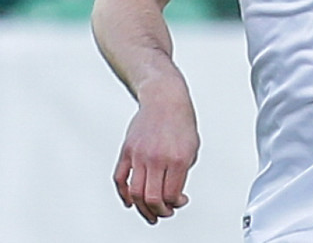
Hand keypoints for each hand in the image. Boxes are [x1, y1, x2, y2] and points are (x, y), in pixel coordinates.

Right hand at [113, 89, 198, 223]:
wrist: (165, 99)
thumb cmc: (181, 123)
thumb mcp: (192, 147)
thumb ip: (183, 172)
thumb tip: (173, 196)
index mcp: (178, 159)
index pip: (172, 194)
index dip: (175, 204)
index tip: (179, 202)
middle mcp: (157, 158)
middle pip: (152, 198)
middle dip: (159, 212)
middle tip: (164, 213)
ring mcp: (139, 155)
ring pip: (135, 193)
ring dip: (142, 208)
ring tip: (149, 213)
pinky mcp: (126, 151)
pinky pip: (120, 179)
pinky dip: (123, 194)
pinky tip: (131, 202)